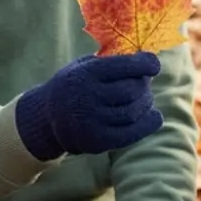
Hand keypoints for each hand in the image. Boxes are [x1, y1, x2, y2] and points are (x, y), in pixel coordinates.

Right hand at [15, 51, 162, 158]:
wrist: (46, 118)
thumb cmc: (75, 85)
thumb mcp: (84, 66)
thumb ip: (111, 61)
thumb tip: (148, 58)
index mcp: (83, 74)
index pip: (122, 66)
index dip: (144, 64)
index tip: (154, 64)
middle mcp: (85, 98)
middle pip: (132, 90)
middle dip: (144, 85)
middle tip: (144, 83)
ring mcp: (90, 122)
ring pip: (133, 112)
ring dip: (145, 103)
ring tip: (143, 98)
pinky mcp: (96, 142)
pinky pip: (131, 133)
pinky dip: (148, 124)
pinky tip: (154, 116)